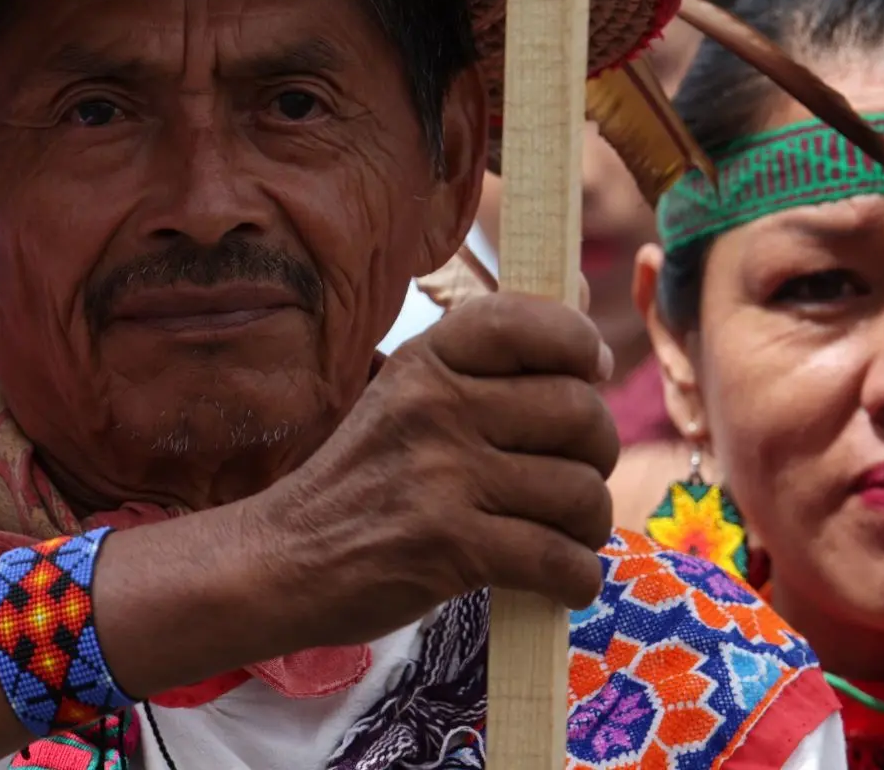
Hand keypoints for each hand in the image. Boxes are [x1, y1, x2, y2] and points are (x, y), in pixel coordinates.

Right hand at [243, 292, 619, 649]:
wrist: (286, 556)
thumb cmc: (365, 476)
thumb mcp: (408, 393)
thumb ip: (488, 359)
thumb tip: (587, 303)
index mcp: (428, 359)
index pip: (531, 322)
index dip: (580, 344)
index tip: (589, 374)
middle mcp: (436, 406)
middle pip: (580, 413)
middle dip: (598, 452)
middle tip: (573, 473)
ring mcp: (443, 476)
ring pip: (580, 491)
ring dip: (588, 525)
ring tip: (560, 532)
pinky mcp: (450, 546)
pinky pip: (560, 560)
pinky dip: (574, 579)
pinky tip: (556, 579)